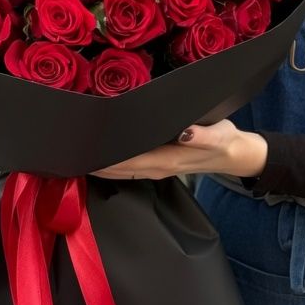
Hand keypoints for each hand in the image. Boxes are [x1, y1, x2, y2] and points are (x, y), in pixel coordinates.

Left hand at [91, 120, 267, 180]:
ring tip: (77, 157)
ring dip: (100, 167)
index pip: (130, 161)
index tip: (87, 152)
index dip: (108, 159)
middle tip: (70, 153)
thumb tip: (185, 133)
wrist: (235, 155)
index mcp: (169, 159)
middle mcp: (158, 167)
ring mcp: (158, 167)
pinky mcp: (159, 164)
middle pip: (120, 170)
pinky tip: (100, 159)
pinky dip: (112, 166)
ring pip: (122, 171)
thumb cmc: (226, 141)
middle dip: (96, 164)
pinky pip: (130, 168)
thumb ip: (202, 135)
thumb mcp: (219, 135)